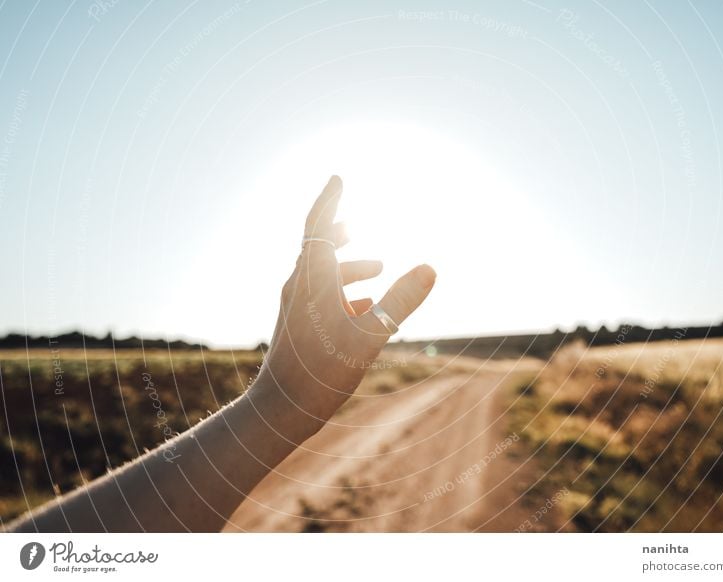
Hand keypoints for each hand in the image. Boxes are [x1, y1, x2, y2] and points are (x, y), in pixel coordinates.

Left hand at [256, 175, 435, 430]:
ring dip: (350, 267)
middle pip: (317, 246)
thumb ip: (401, 301)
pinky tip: (364, 308)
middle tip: (353, 221)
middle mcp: (299, 287)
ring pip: (323, 274)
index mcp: (312, 279)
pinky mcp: (297, 326)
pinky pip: (321, 297)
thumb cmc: (321, 373)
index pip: (318, 225)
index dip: (329, 198)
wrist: (280, 410)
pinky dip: (344, 293)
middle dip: (339, 232)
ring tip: (378, 269)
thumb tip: (430, 267)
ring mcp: (296, 307)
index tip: (338, 177)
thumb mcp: (369, 336)